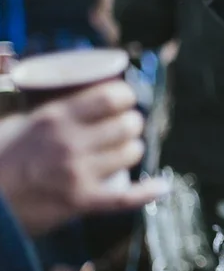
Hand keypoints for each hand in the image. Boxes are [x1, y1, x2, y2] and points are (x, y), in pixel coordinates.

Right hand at [0, 82, 165, 236]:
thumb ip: (33, 100)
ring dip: (134, 149)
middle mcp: (71, 142)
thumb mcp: (13, 120)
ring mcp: (78, 173)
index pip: (111, 97)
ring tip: (127, 149)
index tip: (125, 98)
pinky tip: (162, 186)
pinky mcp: (81, 201)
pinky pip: (125, 197)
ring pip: (130, 154)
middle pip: (126, 124)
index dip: (126, 95)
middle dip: (133, 122)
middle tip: (126, 125)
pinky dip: (148, 192)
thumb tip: (29, 69)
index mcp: (56, 117)